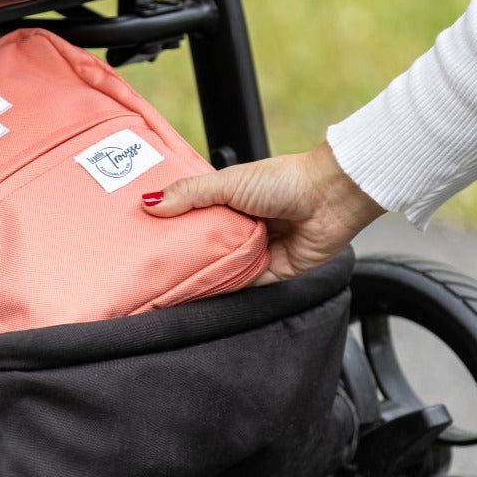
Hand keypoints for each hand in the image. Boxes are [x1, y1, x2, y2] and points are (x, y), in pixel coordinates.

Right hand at [141, 141, 384, 281]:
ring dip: (208, 277)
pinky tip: (206, 296)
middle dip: (189, 258)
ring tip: (173, 288)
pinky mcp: (278, 272)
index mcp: (232, 201)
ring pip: (227, 270)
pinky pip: (248, 286)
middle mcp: (245, 226)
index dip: (175, 229)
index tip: (147, 241)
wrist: (330, 197)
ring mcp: (261, 250)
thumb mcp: (227, 183)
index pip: (197, 219)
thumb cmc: (284, 180)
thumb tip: (148, 203)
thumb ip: (189, 195)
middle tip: (155, 270)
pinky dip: (231, 290)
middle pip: (210, 248)